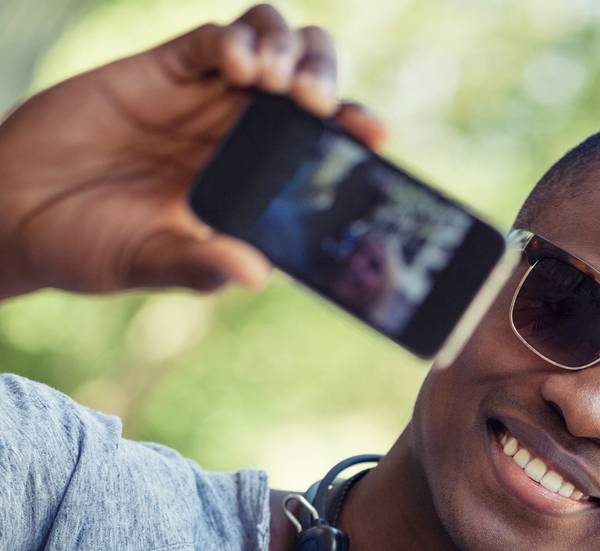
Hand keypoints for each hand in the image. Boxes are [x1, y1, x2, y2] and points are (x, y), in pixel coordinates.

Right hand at [0, 4, 386, 300]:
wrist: (15, 211)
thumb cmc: (86, 248)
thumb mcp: (149, 263)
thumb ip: (200, 264)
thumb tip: (257, 275)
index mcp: (249, 192)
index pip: (316, 156)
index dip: (350, 141)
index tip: (376, 139)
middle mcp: (236, 141)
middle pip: (307, 89)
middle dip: (328, 84)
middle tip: (322, 108)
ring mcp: (202, 101)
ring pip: (271, 49)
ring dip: (291, 54)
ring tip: (283, 87)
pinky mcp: (163, 69)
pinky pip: (215, 40)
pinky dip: (238, 41)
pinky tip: (241, 66)